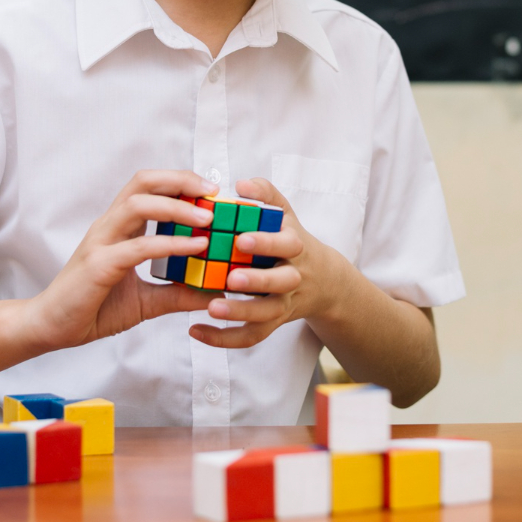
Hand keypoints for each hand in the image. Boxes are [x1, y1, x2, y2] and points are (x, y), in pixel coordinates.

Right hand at [19, 170, 218, 352]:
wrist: (51, 329)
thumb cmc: (93, 309)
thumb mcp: (147, 301)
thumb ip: (178, 293)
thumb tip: (215, 293)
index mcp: (120, 227)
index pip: (151, 188)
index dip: (181, 182)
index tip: (213, 192)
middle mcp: (110, 226)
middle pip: (144, 182)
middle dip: (181, 180)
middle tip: (213, 191)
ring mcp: (101, 242)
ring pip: (139, 204)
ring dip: (178, 206)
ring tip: (208, 218)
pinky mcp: (98, 265)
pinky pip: (138, 246)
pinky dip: (170, 243)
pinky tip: (195, 247)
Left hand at [189, 177, 343, 349]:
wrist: (324, 281)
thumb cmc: (293, 240)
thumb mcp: (286, 214)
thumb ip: (266, 195)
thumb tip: (241, 183)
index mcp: (295, 247)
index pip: (286, 244)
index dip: (266, 243)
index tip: (241, 238)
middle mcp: (293, 277)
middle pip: (280, 282)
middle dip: (257, 281)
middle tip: (231, 277)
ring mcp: (284, 303)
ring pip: (267, 314)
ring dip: (239, 312)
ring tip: (211, 308)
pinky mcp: (273, 323)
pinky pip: (252, 336)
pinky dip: (225, 338)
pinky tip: (197, 331)